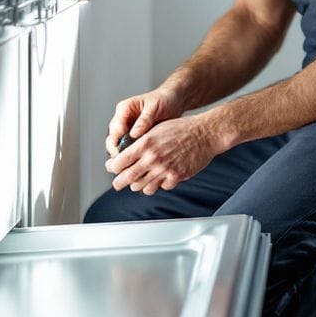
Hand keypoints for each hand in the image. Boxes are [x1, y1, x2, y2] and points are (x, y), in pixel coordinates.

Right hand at [105, 85, 185, 158]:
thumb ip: (144, 120)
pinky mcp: (134, 138)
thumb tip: (133, 134)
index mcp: (124, 109)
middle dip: (118, 152)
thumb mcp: (154, 107)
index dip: (117, 142)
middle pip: (112, 140)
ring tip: (135, 164)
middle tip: (129, 162)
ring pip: (119, 147)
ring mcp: (127, 130)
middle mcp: (122, 120)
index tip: (126, 152)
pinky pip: (129, 149)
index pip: (115, 128)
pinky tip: (141, 162)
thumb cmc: (163, 100)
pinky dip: (133, 156)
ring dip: (125, 156)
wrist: (173, 101)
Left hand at [105, 113, 219, 194]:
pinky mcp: (175, 178)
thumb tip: (126, 152)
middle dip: (119, 182)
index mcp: (145, 144)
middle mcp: (152, 158)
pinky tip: (158, 178)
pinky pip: (160, 188)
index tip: (112, 167)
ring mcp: (164, 170)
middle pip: (127, 178)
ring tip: (138, 182)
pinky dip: (157, 185)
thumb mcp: (156, 128)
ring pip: (142, 187)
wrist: (204, 134)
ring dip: (138, 185)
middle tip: (117, 183)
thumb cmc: (181, 128)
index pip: (119, 162)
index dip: (112, 167)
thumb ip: (140, 141)